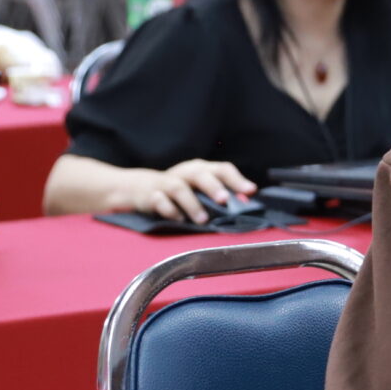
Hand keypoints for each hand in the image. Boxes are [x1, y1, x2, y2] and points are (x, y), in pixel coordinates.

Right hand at [106, 159, 254, 224]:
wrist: (139, 188)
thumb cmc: (178, 190)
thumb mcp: (199, 190)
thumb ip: (220, 196)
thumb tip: (244, 204)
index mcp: (201, 169)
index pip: (222, 169)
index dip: (237, 180)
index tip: (250, 191)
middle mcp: (185, 173)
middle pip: (200, 174)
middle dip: (214, 187)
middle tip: (225, 200)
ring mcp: (166, 183)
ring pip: (179, 188)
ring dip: (192, 204)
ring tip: (203, 220)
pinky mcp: (150, 195)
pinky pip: (159, 201)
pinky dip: (169, 210)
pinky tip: (179, 219)